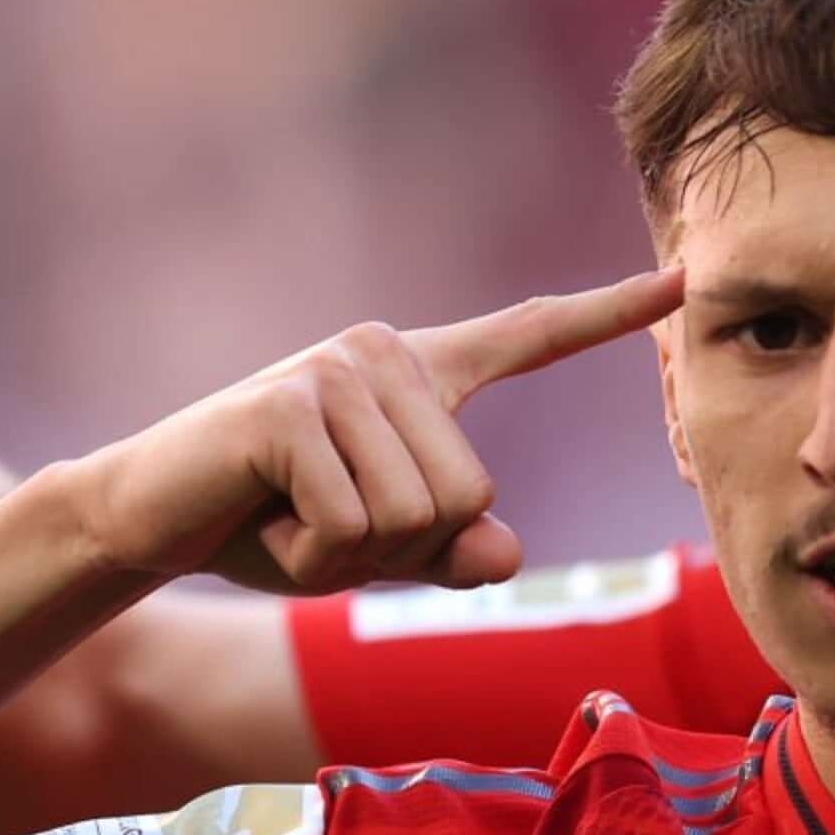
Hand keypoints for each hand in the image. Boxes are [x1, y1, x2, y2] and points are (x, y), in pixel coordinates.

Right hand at [74, 271, 683, 598]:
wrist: (149, 517)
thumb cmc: (272, 525)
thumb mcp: (381, 552)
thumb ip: (452, 553)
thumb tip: (507, 553)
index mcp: (423, 374)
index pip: (530, 336)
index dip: (611, 316)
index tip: (685, 280)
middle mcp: (387, 352)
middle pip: (471, 496)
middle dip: (400, 546)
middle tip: (320, 521)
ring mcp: (338, 370)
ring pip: (418, 515)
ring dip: (351, 553)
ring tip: (291, 515)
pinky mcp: (291, 406)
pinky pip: (357, 523)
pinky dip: (311, 552)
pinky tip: (265, 517)